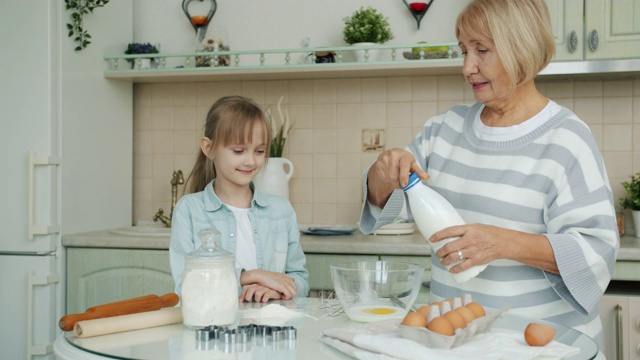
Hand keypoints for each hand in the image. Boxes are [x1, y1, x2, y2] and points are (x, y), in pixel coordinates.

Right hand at [240, 269, 297, 298]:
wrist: (261, 276)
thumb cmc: (268, 277)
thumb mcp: (278, 276)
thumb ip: (285, 278)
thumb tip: (293, 279)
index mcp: (287, 277)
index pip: (294, 286)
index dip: (290, 291)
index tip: (284, 293)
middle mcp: (288, 279)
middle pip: (295, 290)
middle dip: (290, 294)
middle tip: (283, 295)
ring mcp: (285, 283)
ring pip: (293, 293)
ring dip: (289, 296)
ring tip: (282, 296)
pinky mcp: (282, 287)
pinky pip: (289, 295)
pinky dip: (286, 297)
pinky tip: (281, 297)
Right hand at [367, 148, 428, 206]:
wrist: (392, 155)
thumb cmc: (404, 161)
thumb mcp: (412, 165)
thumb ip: (418, 172)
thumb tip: (426, 177)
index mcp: (404, 154)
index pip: (404, 165)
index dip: (404, 176)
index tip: (404, 184)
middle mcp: (393, 154)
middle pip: (394, 175)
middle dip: (398, 183)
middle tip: (401, 186)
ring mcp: (384, 158)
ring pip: (388, 177)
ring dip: (392, 182)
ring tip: (396, 180)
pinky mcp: (378, 163)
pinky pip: (383, 177)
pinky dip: (387, 180)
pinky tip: (390, 176)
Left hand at [432, 223, 558, 273]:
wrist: (503, 242)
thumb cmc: (489, 233)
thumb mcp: (476, 226)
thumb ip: (464, 230)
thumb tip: (450, 235)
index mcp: (468, 229)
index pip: (449, 231)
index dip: (438, 235)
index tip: (431, 238)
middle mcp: (470, 239)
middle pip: (449, 246)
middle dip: (440, 251)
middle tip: (437, 253)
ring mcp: (473, 250)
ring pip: (453, 257)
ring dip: (445, 261)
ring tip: (442, 261)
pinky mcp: (477, 260)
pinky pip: (463, 266)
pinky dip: (455, 269)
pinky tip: (451, 270)